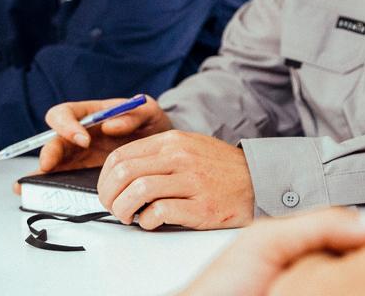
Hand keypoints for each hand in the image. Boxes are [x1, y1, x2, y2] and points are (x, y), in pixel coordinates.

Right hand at [31, 96, 173, 177]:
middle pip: (53, 141)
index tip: (83, 139)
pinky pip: (60, 180)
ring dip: (40, 173)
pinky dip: (45, 187)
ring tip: (29, 185)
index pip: (66, 113)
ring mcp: (78, 157)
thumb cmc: (151, 124)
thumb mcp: (150, 112)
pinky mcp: (82, 175)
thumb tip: (110, 124)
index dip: (68, 125)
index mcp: (91, 115)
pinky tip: (34, 194)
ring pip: (52, 163)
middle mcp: (79, 135)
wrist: (162, 146)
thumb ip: (134, 114)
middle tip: (49, 166)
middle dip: (49, 152)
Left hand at [98, 130, 254, 228]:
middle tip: (113, 207)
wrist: (259, 181)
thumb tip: (121, 171)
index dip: (105, 178)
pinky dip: (147, 221)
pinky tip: (151, 222)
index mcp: (173, 141)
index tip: (107, 191)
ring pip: (138, 192)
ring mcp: (191, 182)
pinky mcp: (201, 207)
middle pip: (124, 173)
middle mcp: (180, 157)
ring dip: (124, 210)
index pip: (121, 156)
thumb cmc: (221, 168)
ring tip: (129, 217)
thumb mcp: (189, 146)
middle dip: (109, 196)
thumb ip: (157, 153)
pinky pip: (160, 213)